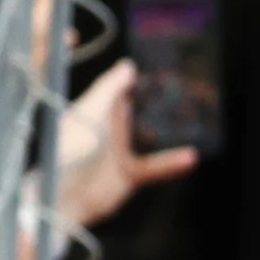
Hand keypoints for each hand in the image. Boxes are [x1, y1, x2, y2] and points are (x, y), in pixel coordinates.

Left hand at [56, 62, 201, 228]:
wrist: (64, 194)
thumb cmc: (69, 148)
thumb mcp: (91, 110)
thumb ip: (110, 88)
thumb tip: (127, 66)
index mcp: (95, 110)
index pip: (119, 89)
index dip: (139, 80)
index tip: (163, 68)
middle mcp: (108, 130)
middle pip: (138, 112)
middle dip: (158, 103)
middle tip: (186, 90)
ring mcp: (118, 152)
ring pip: (149, 137)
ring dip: (168, 131)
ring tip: (194, 118)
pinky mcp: (128, 175)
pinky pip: (155, 167)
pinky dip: (172, 163)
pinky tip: (190, 156)